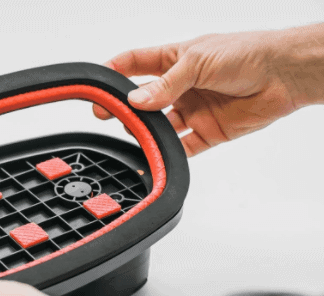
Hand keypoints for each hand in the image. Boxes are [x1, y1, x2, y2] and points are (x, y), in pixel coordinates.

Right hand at [94, 26, 323, 156]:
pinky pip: (181, 148)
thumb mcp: (199, 61)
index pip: (134, 63)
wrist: (285, 75)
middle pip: (142, 99)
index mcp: (175, 59)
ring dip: (145, 131)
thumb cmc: (248, 53)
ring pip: (158, 126)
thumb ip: (166, 84)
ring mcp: (192, 110)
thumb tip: (136, 100)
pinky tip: (154, 156)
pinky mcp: (206, 132)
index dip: (113, 72)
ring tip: (135, 133)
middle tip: (107, 115)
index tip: (95, 85)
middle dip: (123, 107)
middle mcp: (180, 86)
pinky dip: (166, 154)